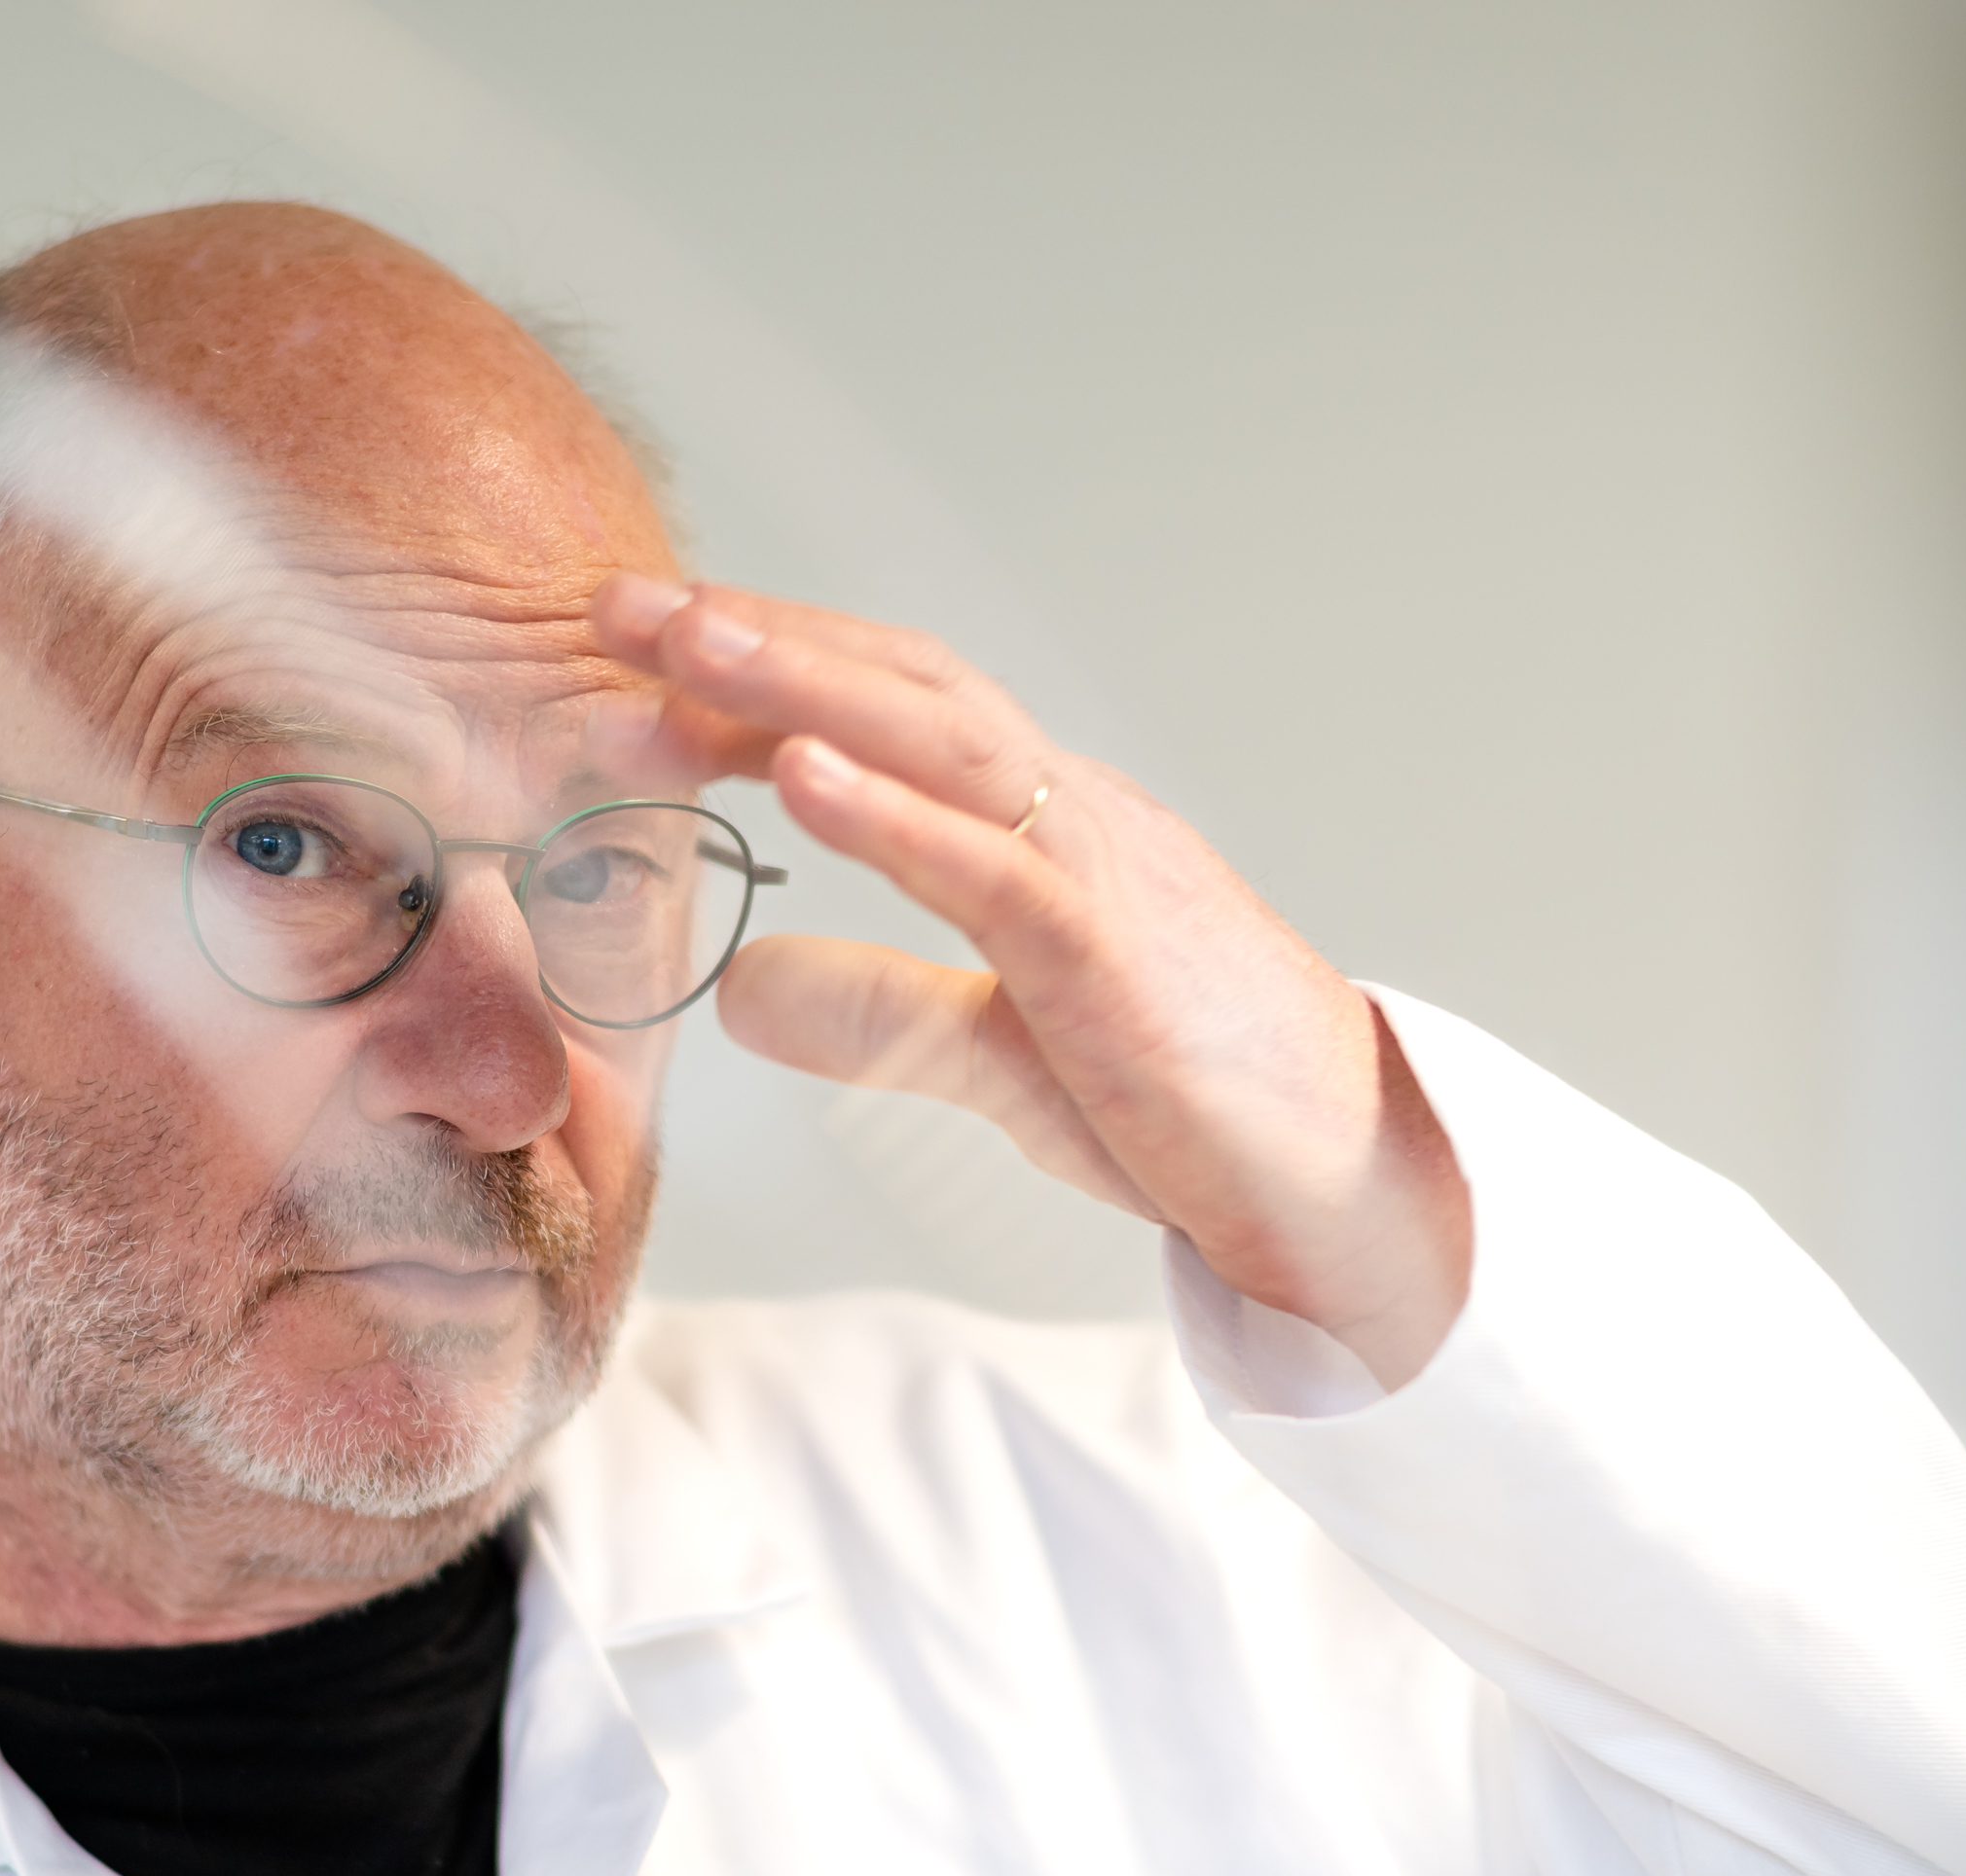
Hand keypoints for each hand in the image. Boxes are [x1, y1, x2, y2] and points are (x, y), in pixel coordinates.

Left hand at [586, 575, 1472, 1388]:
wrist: (1347, 1181)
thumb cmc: (1199, 1106)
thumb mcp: (1002, 1057)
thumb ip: (878, 1011)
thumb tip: (742, 993)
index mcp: (1048, 830)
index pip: (893, 716)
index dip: (767, 676)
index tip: (643, 655)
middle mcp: (1074, 818)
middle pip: (903, 689)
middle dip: (759, 638)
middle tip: (618, 604)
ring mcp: (1099, 875)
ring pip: (940, 741)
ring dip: (803, 684)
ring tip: (687, 640)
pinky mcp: (1112, 960)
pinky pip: (991, 866)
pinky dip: (889, 814)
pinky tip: (796, 775)